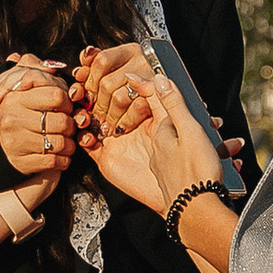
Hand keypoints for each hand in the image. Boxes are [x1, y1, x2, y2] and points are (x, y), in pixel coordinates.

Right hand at [0, 55, 73, 193]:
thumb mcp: (20, 83)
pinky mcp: (21, 163)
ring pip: (61, 143)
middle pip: (62, 121)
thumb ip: (36, 70)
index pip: (57, 96)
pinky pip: (54, 162)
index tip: (65, 106)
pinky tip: (61, 155)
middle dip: (71, 124)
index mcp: (14, 97)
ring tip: (67, 140)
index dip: (67, 101)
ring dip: (70, 144)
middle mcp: (11, 119)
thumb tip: (54, 65)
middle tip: (69, 125)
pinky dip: (64, 160)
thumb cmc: (16, 110)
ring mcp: (15, 143)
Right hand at [70, 57, 215, 218]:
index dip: (124, 82)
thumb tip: (159, 76)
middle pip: (110, 103)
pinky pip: (89, 145)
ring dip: (86, 111)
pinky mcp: (108, 159)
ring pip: (96, 121)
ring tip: (79, 102)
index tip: (114, 72)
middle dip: (96, 93)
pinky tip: (82, 131)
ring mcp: (119, 143)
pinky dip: (83, 136)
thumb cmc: (194, 165)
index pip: (134, 92)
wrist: (185, 200)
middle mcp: (134, 128)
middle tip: (86, 84)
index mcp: (154, 117)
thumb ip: (171, 102)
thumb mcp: (186, 127)